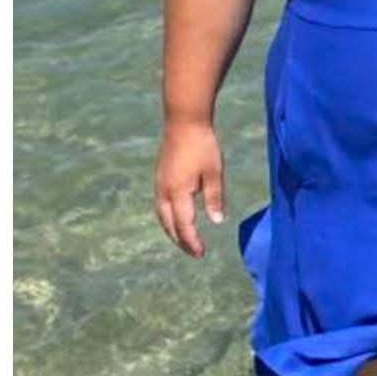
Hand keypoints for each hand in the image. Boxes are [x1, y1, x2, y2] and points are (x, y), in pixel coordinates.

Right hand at [154, 119, 225, 257]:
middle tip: (194, 252)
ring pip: (162, 216)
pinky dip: (168, 218)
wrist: (184, 122)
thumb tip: (217, 222)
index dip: (192, 241)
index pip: (184, 225)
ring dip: (172, 230)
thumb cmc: (203, 146)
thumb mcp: (214, 172)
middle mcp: (164, 191)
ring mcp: (159, 184)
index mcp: (178, 192)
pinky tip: (177, 219)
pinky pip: (161, 205)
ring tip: (185, 240)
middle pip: (169, 224)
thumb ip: (215, 198)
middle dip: (181, 240)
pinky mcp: (159, 178)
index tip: (201, 253)